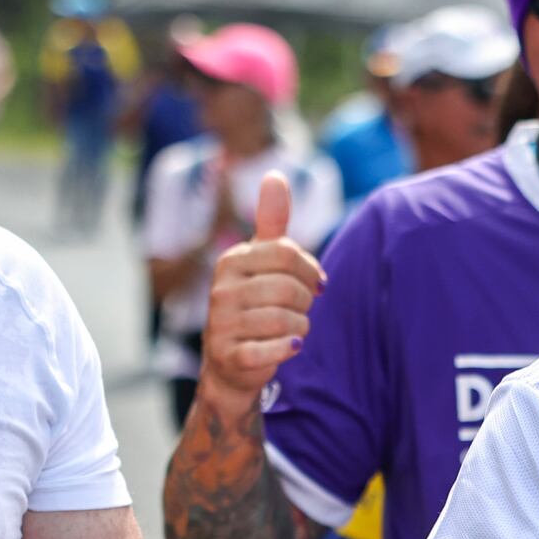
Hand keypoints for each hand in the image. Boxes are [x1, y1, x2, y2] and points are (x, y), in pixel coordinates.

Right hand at [198, 172, 325, 406]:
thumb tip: (274, 174)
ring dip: (300, 326)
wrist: (231, 364)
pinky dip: (289, 349)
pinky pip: (272, 349)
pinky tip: (291, 347)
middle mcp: (222, 289)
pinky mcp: (230, 355)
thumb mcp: (261, 262)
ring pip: (286, 320)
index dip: (310, 270)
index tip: (316, 284)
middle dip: (306, 302)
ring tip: (291, 329)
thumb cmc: (254, 305)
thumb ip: (271, 222)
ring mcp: (222, 323)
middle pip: (289, 289)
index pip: (287, 253)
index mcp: (232, 260)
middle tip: (301, 310)